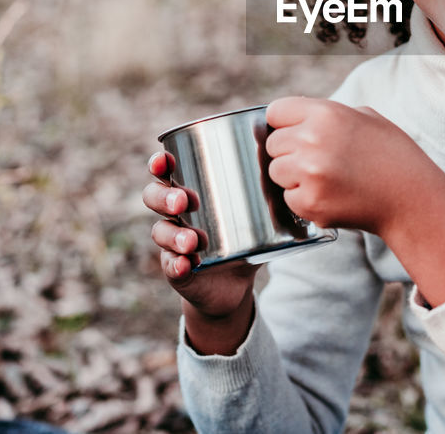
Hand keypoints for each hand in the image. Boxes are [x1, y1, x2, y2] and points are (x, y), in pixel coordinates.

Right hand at [144, 151, 257, 353]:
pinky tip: (186, 265)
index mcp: (189, 190)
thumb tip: (290, 166)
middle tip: (182, 201)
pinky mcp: (177, 270)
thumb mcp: (254, 212)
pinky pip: (171, 267)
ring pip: (160, 233)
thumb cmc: (243, 235)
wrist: (234, 284)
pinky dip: (177, 266)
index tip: (164, 160)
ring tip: (191, 241)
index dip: (159, 164)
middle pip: (154, 197)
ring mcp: (172, 243)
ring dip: (173, 235)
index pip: (166, 172)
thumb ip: (267, 191)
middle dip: (165, 197)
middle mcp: (175, 214)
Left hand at [266, 97, 444, 306]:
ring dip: (294, 178)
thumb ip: (328, 114)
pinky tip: (332, 196)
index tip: (294, 134)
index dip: (284, 124)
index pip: (276, 111)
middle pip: (273, 144)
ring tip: (327, 180)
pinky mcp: (310, 202)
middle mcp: (313, 139)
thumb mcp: (366, 117)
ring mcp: (310, 173)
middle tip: (319, 162)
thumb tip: (295, 119)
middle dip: (290, 153)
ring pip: (276, 172)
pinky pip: (288, 199)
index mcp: (326, 113)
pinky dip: (304, 201)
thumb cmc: (393, 156)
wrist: (413, 199)